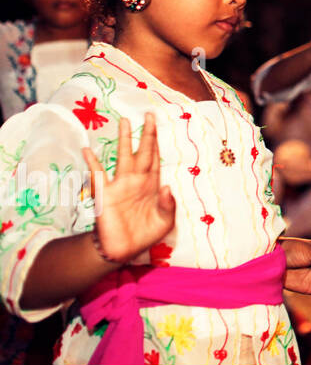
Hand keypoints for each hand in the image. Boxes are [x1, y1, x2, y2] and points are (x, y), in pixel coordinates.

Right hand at [83, 115, 175, 263]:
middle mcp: (137, 180)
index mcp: (152, 184)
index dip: (157, 142)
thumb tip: (167, 186)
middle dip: (146, 133)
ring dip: (125, 139)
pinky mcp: (105, 194)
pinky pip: (98, 175)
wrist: (123, 250)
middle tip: (149, 114)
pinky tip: (87, 150)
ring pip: (123, 156)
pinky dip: (92, 162)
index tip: (158, 124)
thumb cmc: (145, 234)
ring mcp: (120, 185)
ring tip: (124, 121)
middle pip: (143, 151)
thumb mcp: (165, 221)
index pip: (156, 158)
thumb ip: (168, 204)